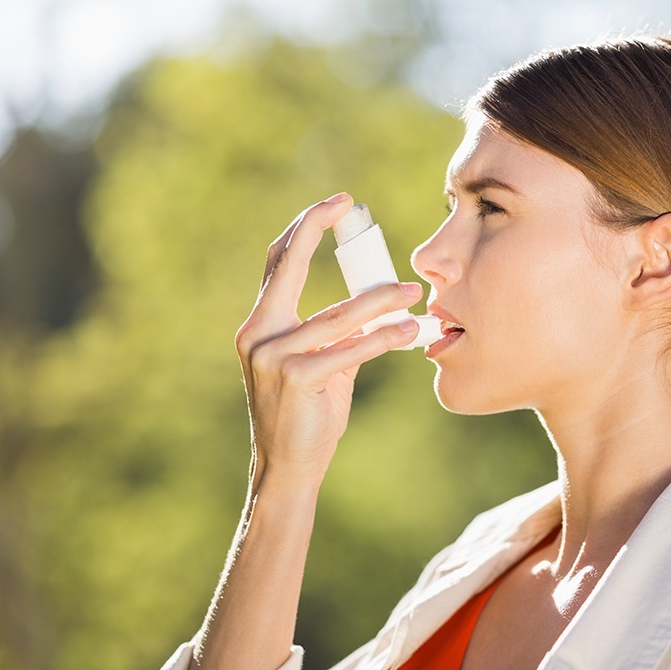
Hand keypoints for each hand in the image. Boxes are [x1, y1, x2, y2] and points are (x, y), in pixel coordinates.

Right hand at [234, 193, 421, 491]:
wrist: (290, 465)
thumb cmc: (308, 411)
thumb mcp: (323, 362)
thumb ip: (341, 331)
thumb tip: (379, 303)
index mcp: (260, 324)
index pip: (279, 263)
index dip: (303, 227)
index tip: (335, 204)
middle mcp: (258, 333)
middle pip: (288, 267)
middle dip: (315, 227)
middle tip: (349, 205)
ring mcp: (272, 356)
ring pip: (336, 316)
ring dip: (380, 301)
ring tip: (412, 292)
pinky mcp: (296, 378)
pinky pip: (348, 350)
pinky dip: (382, 338)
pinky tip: (407, 330)